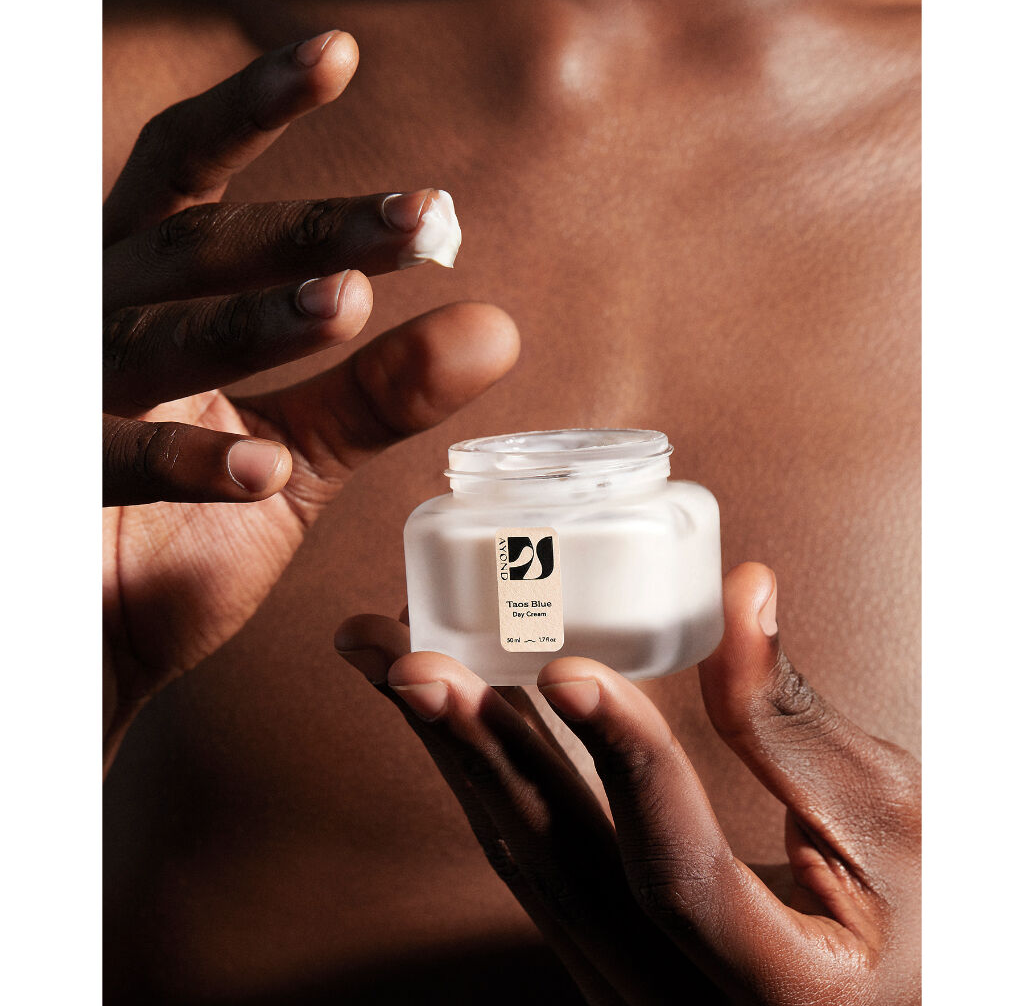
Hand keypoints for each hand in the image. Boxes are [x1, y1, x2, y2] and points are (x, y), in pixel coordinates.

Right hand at [103, 30, 518, 769]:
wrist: (109, 633)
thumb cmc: (190, 526)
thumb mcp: (300, 452)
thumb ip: (381, 392)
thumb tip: (495, 327)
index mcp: (152, 293)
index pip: (194, 178)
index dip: (254, 110)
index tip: (340, 54)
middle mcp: (101, 321)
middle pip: (198, 247)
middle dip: (309, 229)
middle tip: (422, 218)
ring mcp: (70, 398)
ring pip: (158, 334)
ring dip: (254, 319)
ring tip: (348, 302)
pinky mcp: (58, 482)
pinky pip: (121, 459)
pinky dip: (196, 460)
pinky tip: (267, 466)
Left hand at [334, 564, 919, 1004]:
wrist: (888, 1005)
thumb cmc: (931, 922)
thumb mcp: (893, 822)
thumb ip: (799, 716)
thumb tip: (742, 590)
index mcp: (772, 989)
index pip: (676, 871)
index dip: (621, 762)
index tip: (567, 670)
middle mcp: (674, 1003)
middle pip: (557, 865)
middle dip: (473, 745)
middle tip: (401, 654)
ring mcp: (630, 986)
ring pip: (528, 864)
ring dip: (462, 755)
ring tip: (402, 668)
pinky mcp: (612, 955)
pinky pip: (538, 865)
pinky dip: (498, 783)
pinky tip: (468, 721)